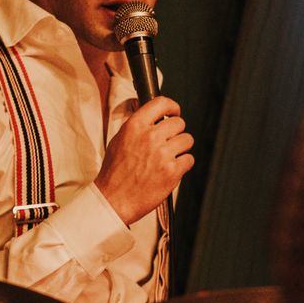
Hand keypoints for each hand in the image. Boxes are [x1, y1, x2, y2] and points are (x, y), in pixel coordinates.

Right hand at [95, 95, 193, 225]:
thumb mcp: (119, 140)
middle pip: (179, 123)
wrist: (113, 199)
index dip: (172, 107)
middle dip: (176, 133)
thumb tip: (153, 119)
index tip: (175, 112)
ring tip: (169, 158)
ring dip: (181, 148)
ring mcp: (163, 154)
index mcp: (135, 126)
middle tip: (169, 143)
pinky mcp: (172, 171)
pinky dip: (183, 164)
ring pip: (187, 140)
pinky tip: (171, 169)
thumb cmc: (114, 173)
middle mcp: (150, 137)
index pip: (161, 103)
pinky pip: (189, 159)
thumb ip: (137, 127)